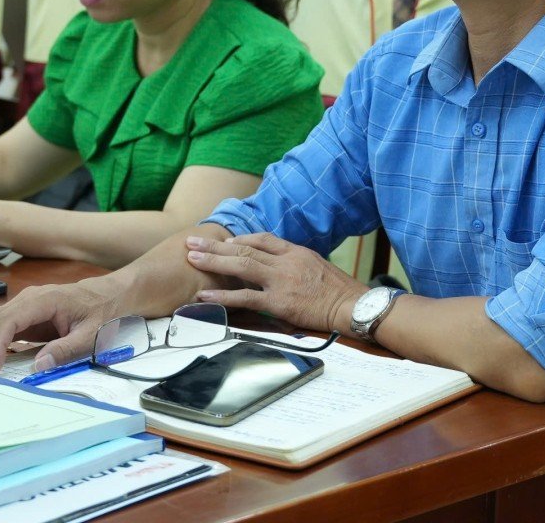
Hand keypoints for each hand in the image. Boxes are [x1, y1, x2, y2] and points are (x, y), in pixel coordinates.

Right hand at [0, 278, 123, 375]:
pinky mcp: (26, 318)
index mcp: (44, 300)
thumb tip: (38, 367)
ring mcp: (25, 307)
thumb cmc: (103, 311)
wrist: (112, 295)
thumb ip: (66, 350)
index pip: (10, 320)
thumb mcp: (92, 334)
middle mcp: (29, 300)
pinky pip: (0, 330)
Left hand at [185, 233, 365, 334]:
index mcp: (296, 252)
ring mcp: (281, 281)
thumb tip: (281, 266)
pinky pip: (245, 298)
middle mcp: (285, 262)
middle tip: (192, 241)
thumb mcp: (319, 266)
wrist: (353, 306)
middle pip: (245, 248)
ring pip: (241, 266)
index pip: (264, 238)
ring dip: (213, 262)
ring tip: (191, 258)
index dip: (242, 239)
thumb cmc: (340, 291)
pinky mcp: (279, 303)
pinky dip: (222, 297)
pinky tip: (205, 296)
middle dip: (216, 245)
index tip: (226, 241)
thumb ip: (297, 263)